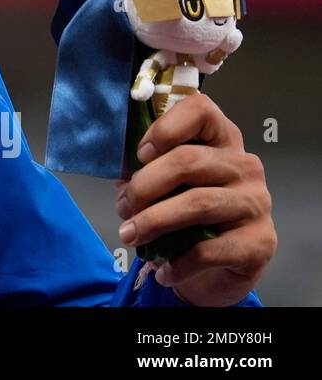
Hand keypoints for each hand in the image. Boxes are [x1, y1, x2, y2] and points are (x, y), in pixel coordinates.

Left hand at [115, 94, 275, 305]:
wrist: (223, 267)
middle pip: (188, 160)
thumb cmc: (188, 213)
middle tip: (123, 206)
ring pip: (197, 203)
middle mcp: (244, 166)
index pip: (200, 110)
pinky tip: (162, 269)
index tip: (141, 153)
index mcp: (221, 140)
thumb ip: (147, 170)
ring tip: (130, 234)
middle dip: (144, 185)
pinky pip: (209, 249)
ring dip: (153, 221)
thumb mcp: (168, 185)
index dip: (165, 128)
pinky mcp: (259, 242)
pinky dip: (177, 262)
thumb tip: (120, 176)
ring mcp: (256, 203)